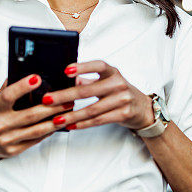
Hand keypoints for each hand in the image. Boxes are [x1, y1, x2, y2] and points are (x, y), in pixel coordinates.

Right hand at [0, 74, 74, 165]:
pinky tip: (59, 124)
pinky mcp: (15, 150)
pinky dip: (49, 132)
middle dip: (52, 107)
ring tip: (69, 111)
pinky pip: (36, 140)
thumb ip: (8, 87)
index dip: (22, 87)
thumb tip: (23, 70)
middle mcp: (0, 125)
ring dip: (55, 121)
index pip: (8, 95)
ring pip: (36, 130)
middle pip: (30, 115)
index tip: (37, 78)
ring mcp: (7, 139)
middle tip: (67, 99)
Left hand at [39, 60, 154, 131]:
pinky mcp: (123, 114)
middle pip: (88, 91)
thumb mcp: (107, 82)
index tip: (66, 70)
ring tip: (56, 119)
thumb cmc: (120, 93)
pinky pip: (99, 120)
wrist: (143, 108)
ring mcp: (123, 100)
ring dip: (72, 115)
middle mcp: (119, 84)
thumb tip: (66, 80)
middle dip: (65, 95)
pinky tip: (71, 125)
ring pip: (92, 109)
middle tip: (48, 99)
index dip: (83, 67)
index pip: (98, 65)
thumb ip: (89, 81)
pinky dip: (83, 124)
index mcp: (113, 73)